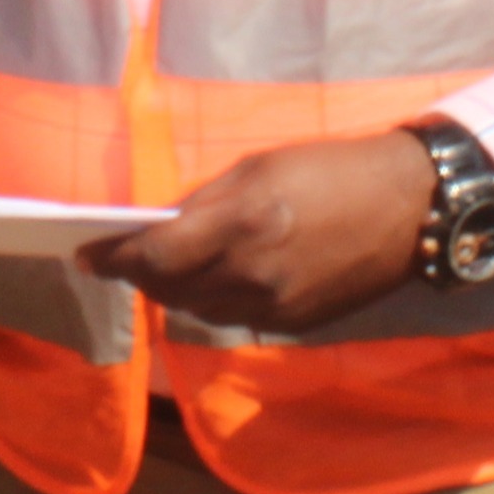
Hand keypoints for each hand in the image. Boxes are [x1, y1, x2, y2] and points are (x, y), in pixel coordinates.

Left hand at [77, 130, 432, 337]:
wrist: (408, 209)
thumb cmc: (330, 170)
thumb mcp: (259, 167)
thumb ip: (205, 202)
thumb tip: (160, 226)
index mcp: (243, 223)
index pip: (155, 256)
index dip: (113, 259)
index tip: (85, 254)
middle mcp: (253, 274)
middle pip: (168, 292)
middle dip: (139, 275)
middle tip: (122, 255)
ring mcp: (274, 307)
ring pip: (197, 311)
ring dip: (175, 290)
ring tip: (167, 266)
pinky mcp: (293, 326)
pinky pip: (233, 318)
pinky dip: (215, 299)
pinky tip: (220, 276)